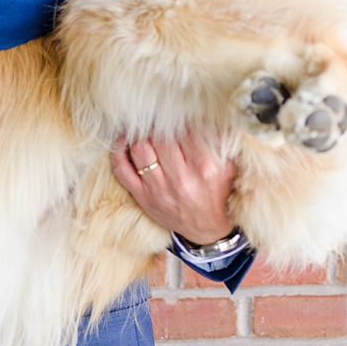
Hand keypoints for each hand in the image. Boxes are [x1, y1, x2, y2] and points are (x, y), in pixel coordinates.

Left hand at [113, 127, 238, 246]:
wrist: (208, 231)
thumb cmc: (218, 194)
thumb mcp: (229, 169)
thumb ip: (220, 142)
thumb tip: (206, 116)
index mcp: (207, 169)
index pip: (186, 131)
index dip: (180, 119)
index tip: (177, 114)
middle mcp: (182, 179)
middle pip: (161, 137)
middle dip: (159, 124)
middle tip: (159, 117)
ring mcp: (159, 189)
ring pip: (140, 148)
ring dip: (140, 133)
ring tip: (144, 126)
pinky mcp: (143, 197)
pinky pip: (121, 169)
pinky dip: (118, 151)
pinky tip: (123, 139)